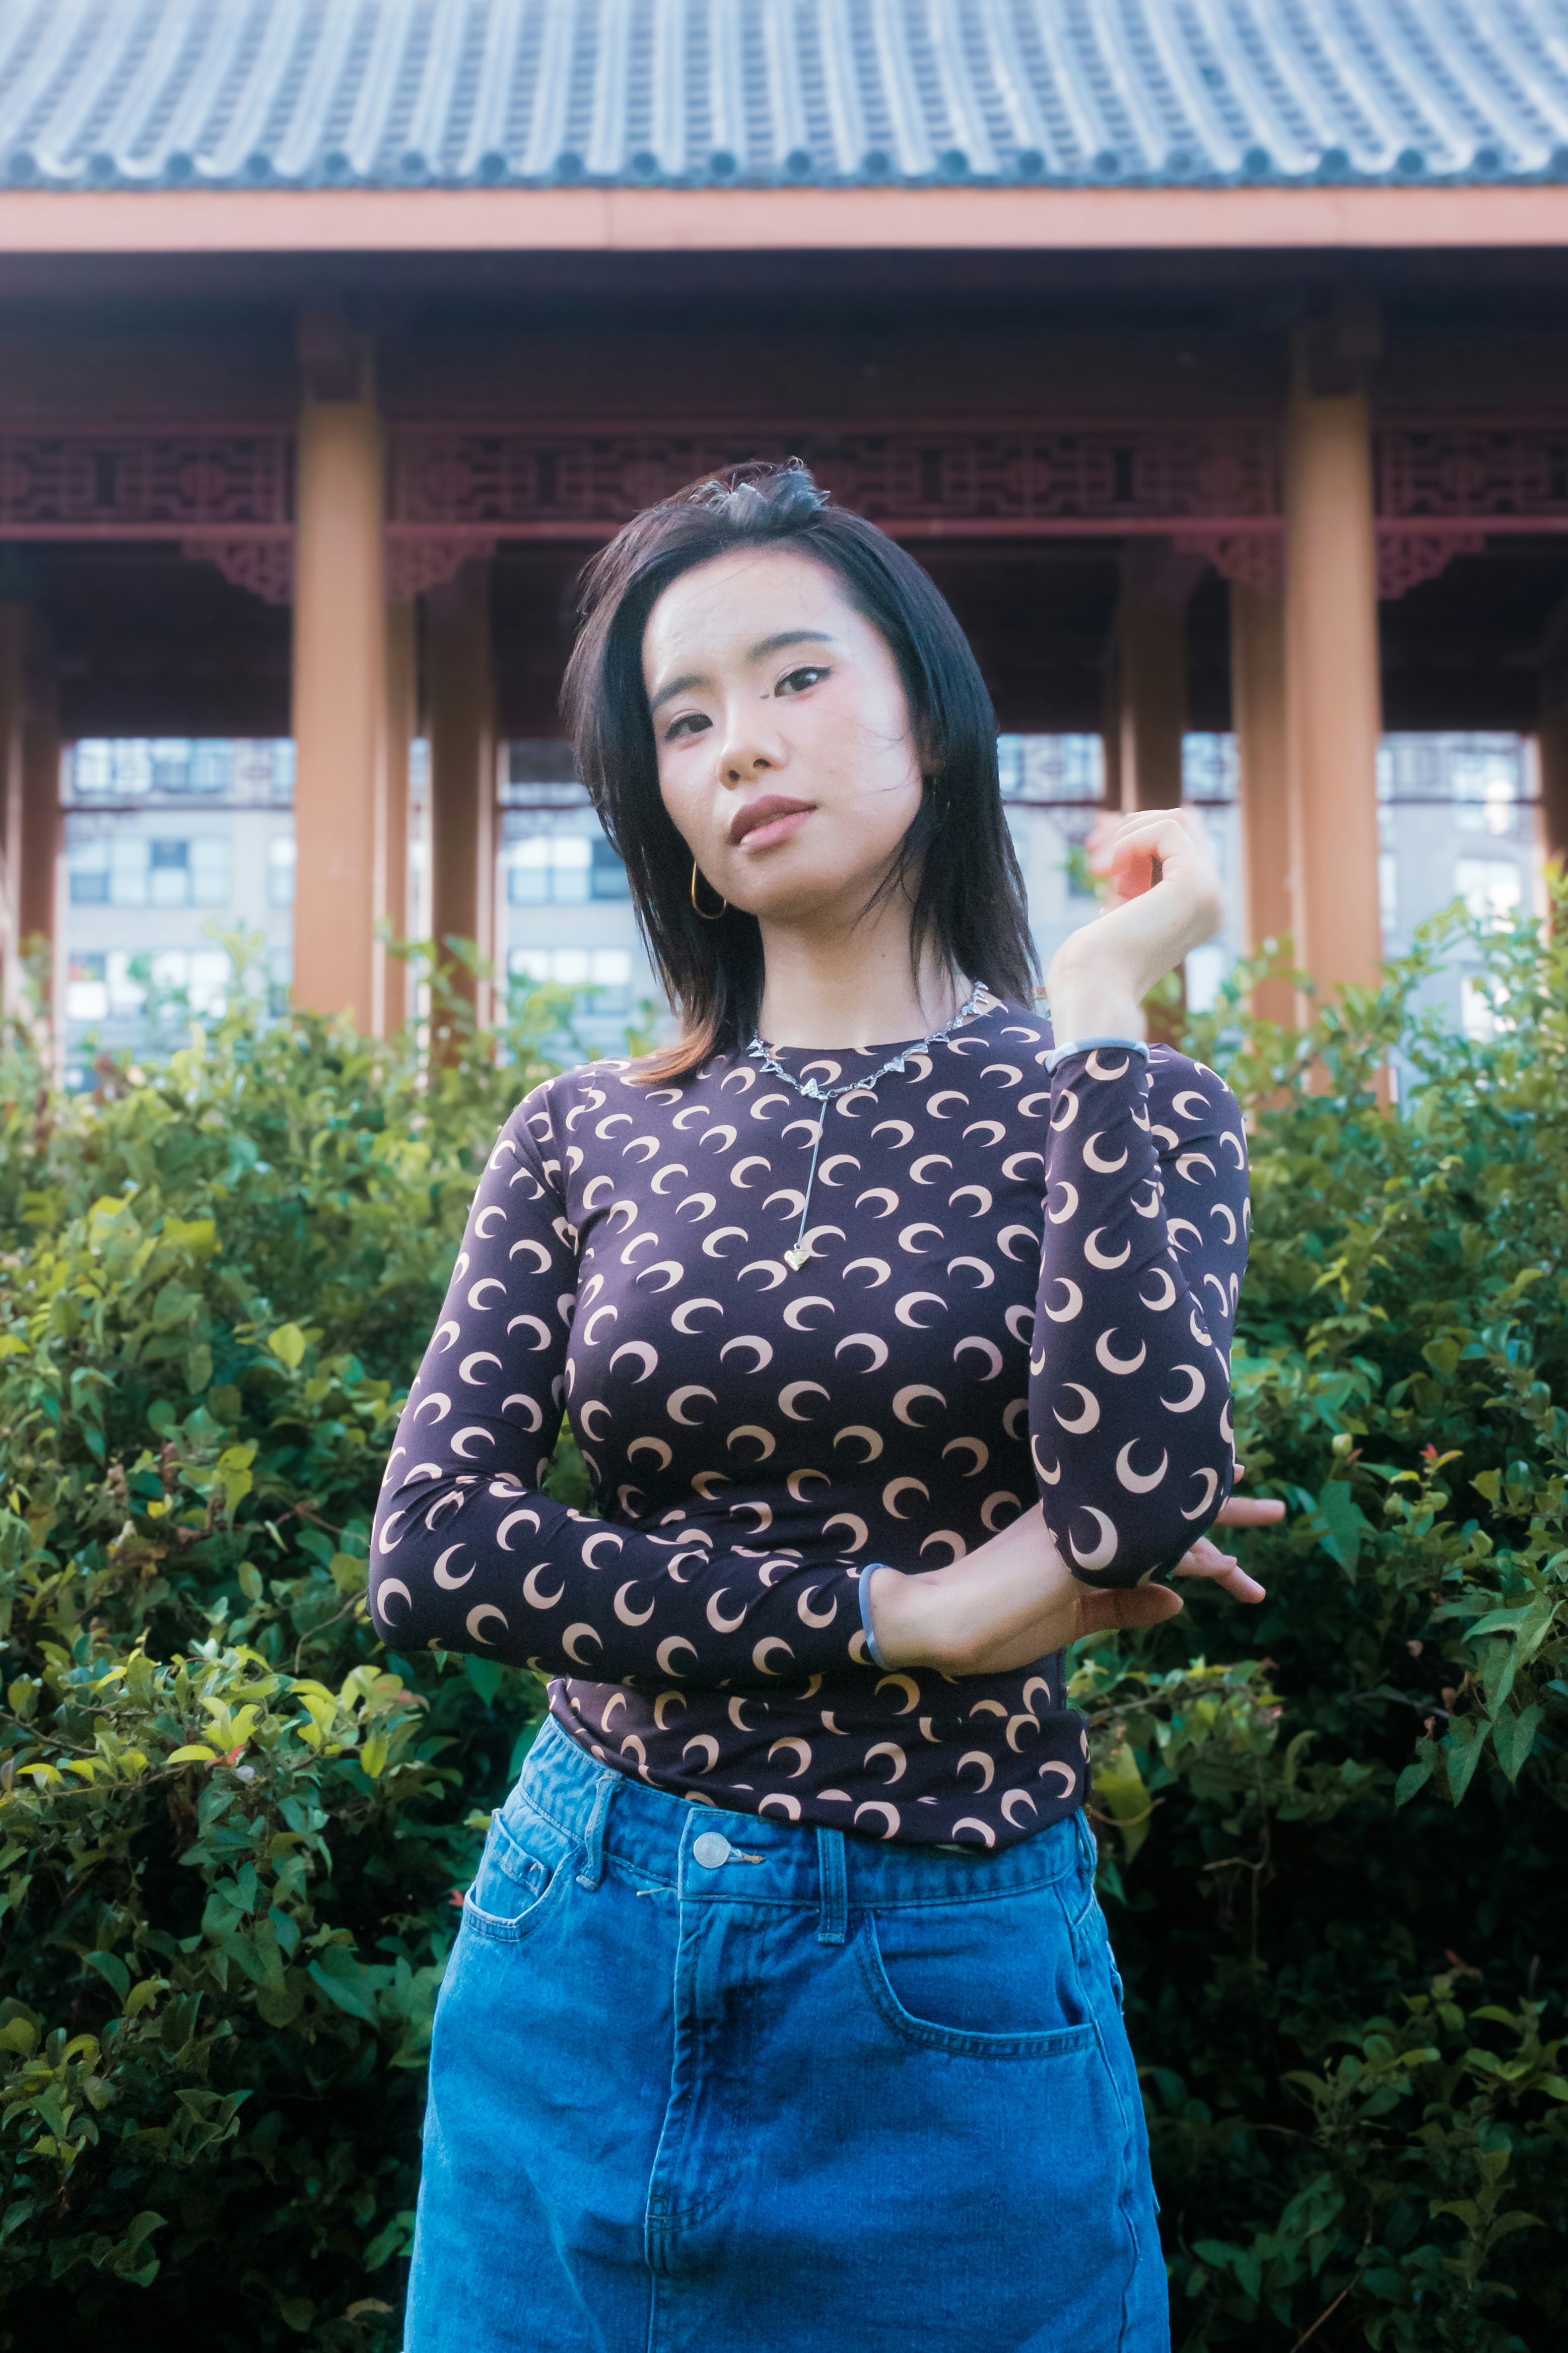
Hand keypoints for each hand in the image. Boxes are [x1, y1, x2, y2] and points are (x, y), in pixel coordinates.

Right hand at [869, 1470, 1279, 1677]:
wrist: (941, 1622)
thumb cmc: (995, 1622)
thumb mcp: (1074, 1618)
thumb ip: (1124, 1606)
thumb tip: (1178, 1602)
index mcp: (1075, 1526)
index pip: (1146, 1517)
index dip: (1194, 1521)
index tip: (1235, 1526)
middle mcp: (1082, 1516)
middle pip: (1165, 1503)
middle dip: (1224, 1505)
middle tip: (1276, 1509)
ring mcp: (1081, 1531)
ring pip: (1164, 1520)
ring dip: (1221, 1524)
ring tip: (1271, 1517)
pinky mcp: (1079, 1555)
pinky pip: (1145, 1550)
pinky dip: (1188, 1554)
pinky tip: (1222, 1564)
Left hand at [1045, 805, 1225, 1045]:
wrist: (1093, 988)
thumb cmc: (1096, 959)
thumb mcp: (1121, 903)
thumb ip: (1136, 870)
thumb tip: (1131, 821)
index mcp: (1199, 913)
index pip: (1180, 850)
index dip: (1135, 840)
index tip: (1098, 854)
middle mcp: (1214, 904)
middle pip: (1186, 828)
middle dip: (1134, 828)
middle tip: (1095, 850)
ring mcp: (1211, 893)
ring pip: (1181, 820)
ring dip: (1130, 832)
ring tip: (1100, 864)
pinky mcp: (1196, 884)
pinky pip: (1168, 829)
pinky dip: (1131, 839)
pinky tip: (1108, 868)